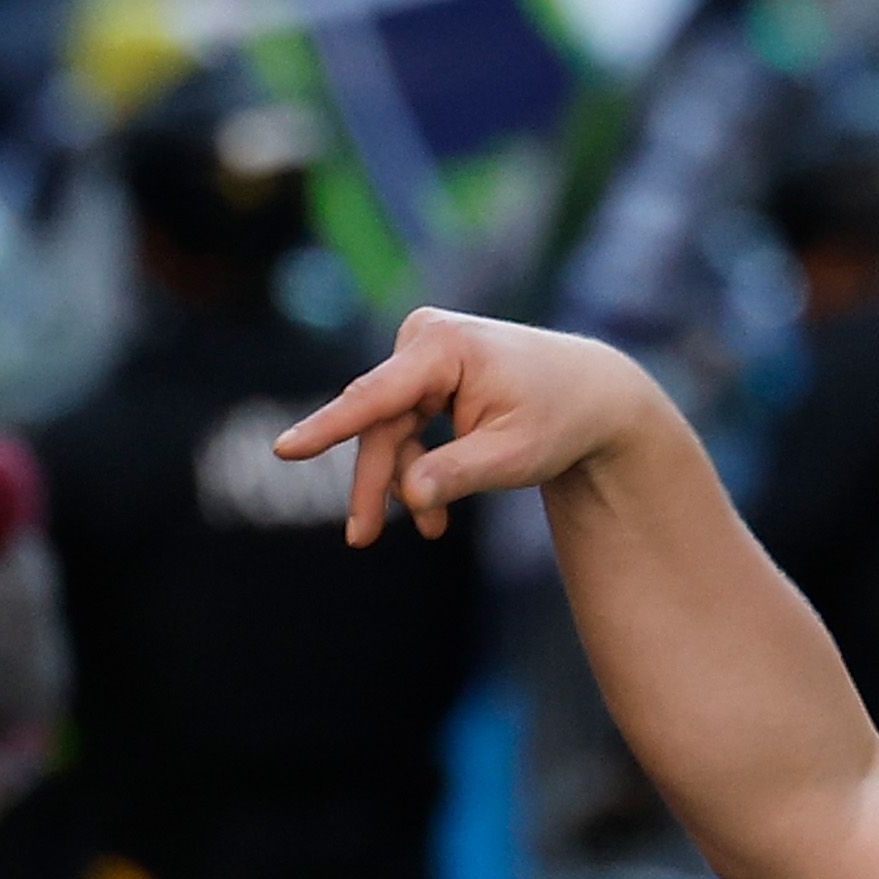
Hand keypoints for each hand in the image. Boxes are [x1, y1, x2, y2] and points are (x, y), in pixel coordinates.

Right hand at [274, 311, 663, 542]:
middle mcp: (424, 338)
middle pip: (379, 424)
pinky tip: (435, 513)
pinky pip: (404, 427)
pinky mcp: (426, 372)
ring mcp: (423, 352)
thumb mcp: (514, 455)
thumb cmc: (559, 419)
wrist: (592, 394)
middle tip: (361, 540)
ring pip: (388, 431)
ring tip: (432, 531)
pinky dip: (418, 469)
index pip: (374, 397)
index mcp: (444, 347)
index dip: (328, 428)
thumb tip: (410, 496)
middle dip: (377, 484)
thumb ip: (457, 473)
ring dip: (403, 482)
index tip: (286, 451)